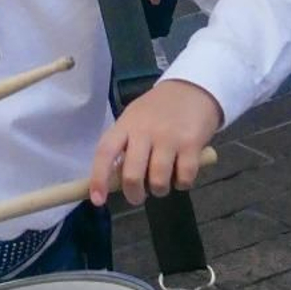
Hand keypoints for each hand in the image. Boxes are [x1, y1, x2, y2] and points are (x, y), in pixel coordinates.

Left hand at [89, 79, 221, 205]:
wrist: (192, 88)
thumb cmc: (158, 109)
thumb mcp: (135, 118)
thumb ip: (125, 144)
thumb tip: (115, 181)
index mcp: (126, 124)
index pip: (105, 152)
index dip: (99, 178)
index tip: (98, 200)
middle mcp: (144, 131)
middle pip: (132, 175)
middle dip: (134, 194)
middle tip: (139, 195)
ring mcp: (169, 138)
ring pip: (158, 182)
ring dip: (160, 190)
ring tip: (163, 181)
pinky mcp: (191, 144)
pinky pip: (184, 178)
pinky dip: (182, 183)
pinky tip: (182, 172)